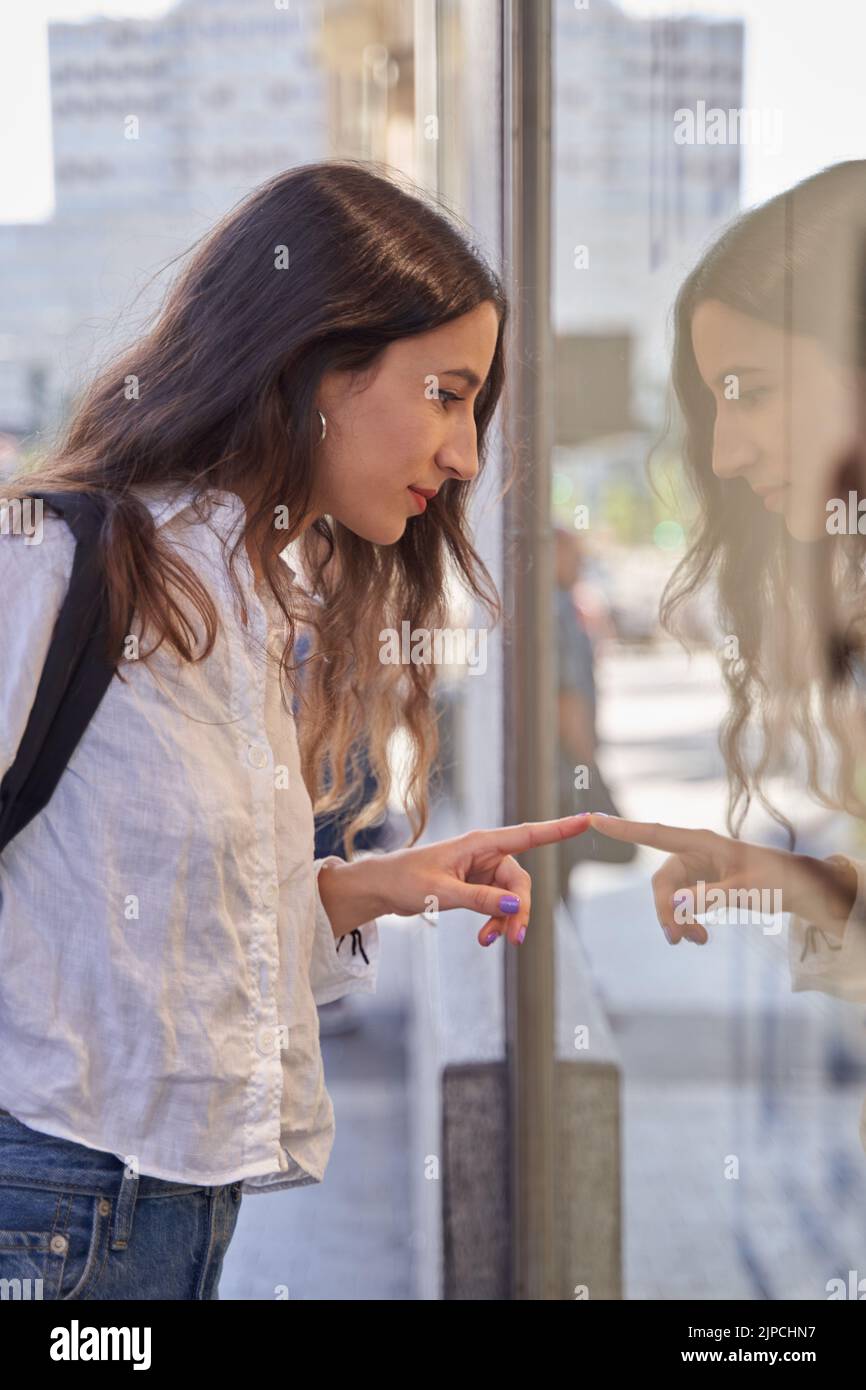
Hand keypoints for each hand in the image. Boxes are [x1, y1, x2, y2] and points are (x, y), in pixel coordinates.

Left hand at [380, 812, 590, 945]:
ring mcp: (481, 871)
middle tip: (512, 939)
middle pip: (519, 881)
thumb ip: (480, 899)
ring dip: (506, 921)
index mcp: (480, 843)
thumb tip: (515, 907)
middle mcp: (485, 854)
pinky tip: (484, 938)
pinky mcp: (476, 886)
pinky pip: (498, 905)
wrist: (381, 888)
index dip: (559, 828)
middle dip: (519, 910)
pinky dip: (495, 922)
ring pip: (510, 898)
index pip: (528, 834)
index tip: (587, 819)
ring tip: (489, 941)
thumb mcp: (441, 891)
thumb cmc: (405, 880)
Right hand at [588, 812, 857, 945]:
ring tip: (698, 941)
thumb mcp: (744, 888)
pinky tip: (701, 937)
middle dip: (665, 911)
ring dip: (677, 921)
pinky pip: (682, 905)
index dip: (623, 829)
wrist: (796, 888)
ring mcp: (696, 870)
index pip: (654, 834)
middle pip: (661, 882)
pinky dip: (687, 922)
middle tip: (677, 939)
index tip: (594, 818)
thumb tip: (675, 905)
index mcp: (701, 842)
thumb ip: (708, 897)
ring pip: (669, 897)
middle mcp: (693, 853)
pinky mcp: (701, 886)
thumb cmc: (774, 879)